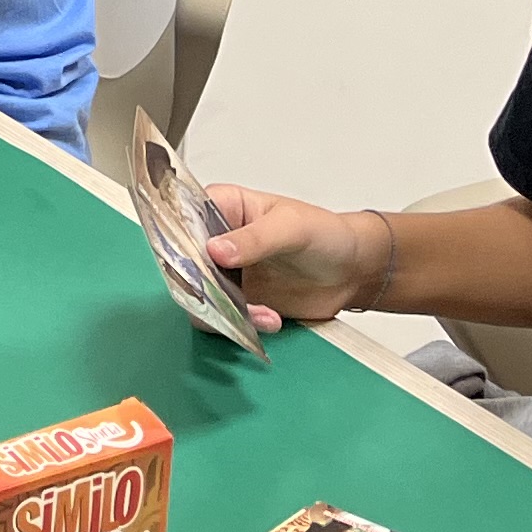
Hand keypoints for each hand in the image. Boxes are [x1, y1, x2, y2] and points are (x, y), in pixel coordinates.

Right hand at [199, 187, 388, 328]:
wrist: (353, 272)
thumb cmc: (325, 234)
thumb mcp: (291, 228)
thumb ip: (254, 238)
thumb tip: (215, 250)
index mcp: (222, 206)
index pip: (181, 218)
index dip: (178, 241)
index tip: (196, 263)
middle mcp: (216, 239)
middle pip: (182, 263)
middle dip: (202, 286)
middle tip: (225, 298)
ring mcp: (225, 273)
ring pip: (198, 296)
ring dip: (223, 311)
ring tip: (260, 314)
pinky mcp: (237, 302)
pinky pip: (221, 318)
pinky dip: (240, 325)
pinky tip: (269, 319)